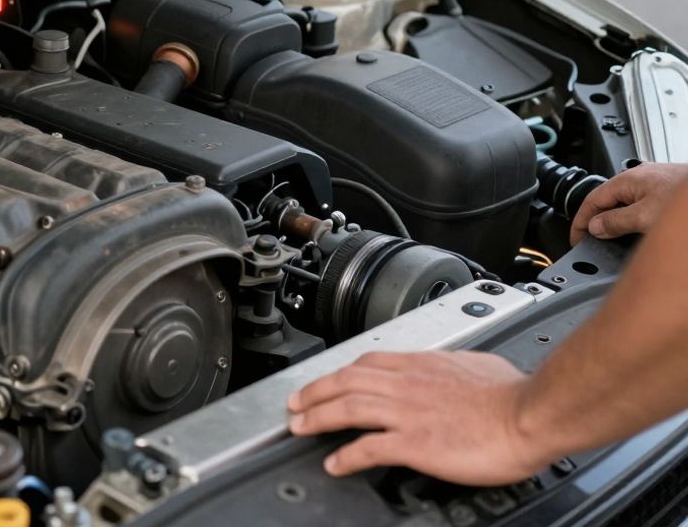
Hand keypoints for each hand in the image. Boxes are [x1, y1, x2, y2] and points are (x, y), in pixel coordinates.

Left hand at [286, 351, 555, 485]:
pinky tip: (335, 464)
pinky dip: (346, 456)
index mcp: (423, 365)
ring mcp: (408, 413)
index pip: (369, 362)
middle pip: (346, 381)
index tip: (329, 380)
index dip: (341, 372)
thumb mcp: (479, 364)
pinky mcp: (414, 442)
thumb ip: (458, 366)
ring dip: (317, 418)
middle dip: (314, 391)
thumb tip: (461, 368)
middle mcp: (408, 384)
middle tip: (295, 403)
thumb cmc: (514, 394)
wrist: (530, 413)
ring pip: (348, 408)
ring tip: (299, 428)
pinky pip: (368, 447)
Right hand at [569, 163, 687, 244]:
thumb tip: (597, 227)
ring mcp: (656, 183)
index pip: (592, 200)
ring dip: (619, 221)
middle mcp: (641, 178)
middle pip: (609, 201)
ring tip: (616, 239)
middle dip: (599, 222)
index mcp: (628, 180)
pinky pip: (643, 205)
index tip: (576, 239)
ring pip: (627, 203)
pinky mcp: (670, 192)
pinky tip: (642, 229)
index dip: (580, 222)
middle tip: (593, 242)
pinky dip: (635, 219)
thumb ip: (617, 222)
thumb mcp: (646, 217)